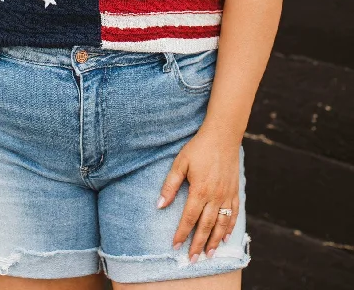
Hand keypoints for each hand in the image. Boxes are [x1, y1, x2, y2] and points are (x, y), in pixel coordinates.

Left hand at [157, 128, 240, 261]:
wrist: (223, 136)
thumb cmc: (199, 148)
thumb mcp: (181, 163)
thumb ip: (170, 185)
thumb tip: (159, 205)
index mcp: (200, 190)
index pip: (189, 218)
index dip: (181, 233)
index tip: (175, 246)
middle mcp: (215, 196)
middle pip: (206, 226)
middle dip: (198, 244)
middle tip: (192, 259)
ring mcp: (227, 195)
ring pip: (221, 224)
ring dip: (214, 241)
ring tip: (209, 255)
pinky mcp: (235, 191)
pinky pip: (233, 214)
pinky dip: (230, 227)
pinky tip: (225, 237)